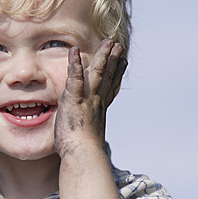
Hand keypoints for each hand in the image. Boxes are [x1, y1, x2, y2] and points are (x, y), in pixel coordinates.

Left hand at [54, 39, 126, 156]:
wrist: (82, 155)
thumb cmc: (81, 150)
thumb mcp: (87, 134)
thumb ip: (88, 126)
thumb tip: (89, 132)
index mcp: (99, 109)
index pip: (111, 87)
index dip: (118, 73)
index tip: (124, 62)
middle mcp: (97, 101)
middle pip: (108, 76)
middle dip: (113, 59)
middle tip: (118, 45)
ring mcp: (87, 99)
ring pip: (97, 72)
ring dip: (103, 55)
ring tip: (108, 42)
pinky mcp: (74, 99)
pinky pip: (76, 77)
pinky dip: (75, 63)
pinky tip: (74, 51)